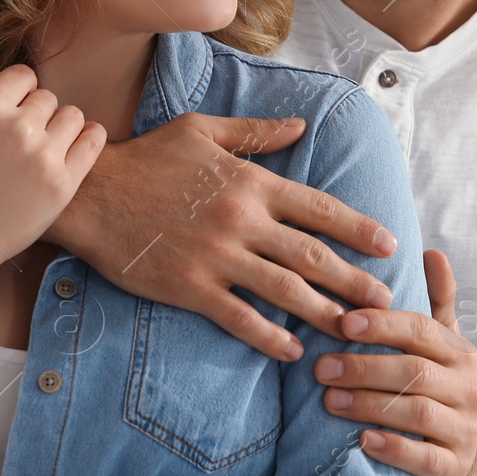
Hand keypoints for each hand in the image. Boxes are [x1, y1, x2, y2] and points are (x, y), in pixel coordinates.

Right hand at [0, 59, 104, 281]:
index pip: (23, 76)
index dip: (14, 93)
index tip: (6, 114)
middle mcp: (18, 128)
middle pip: (47, 97)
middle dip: (33, 113)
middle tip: (17, 140)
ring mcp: (44, 157)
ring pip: (73, 116)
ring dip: (59, 127)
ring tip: (40, 148)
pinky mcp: (63, 185)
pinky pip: (94, 141)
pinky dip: (87, 139)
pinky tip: (69, 150)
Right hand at [47, 111, 398, 359]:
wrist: (89, 193)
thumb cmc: (147, 158)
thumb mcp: (203, 131)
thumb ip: (256, 132)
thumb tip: (301, 126)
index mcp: (250, 182)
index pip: (318, 207)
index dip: (358, 228)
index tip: (388, 245)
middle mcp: (241, 220)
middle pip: (311, 254)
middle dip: (354, 279)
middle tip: (385, 300)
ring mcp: (216, 256)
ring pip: (284, 290)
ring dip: (323, 312)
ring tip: (353, 330)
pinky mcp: (190, 286)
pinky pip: (239, 317)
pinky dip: (269, 335)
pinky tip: (292, 349)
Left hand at [316, 250, 476, 475]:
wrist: (472, 456)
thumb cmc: (442, 389)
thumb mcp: (445, 346)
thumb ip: (437, 302)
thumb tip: (432, 251)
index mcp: (460, 353)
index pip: (422, 330)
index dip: (383, 324)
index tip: (343, 322)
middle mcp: (468, 387)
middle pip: (415, 371)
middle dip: (365, 367)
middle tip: (321, 368)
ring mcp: (464, 429)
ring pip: (418, 412)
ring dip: (369, 404)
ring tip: (329, 401)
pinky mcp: (454, 467)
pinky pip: (425, 457)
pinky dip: (393, 448)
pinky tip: (362, 441)